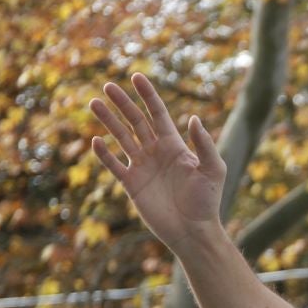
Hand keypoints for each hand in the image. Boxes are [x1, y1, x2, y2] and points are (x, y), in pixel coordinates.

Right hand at [90, 74, 228, 250]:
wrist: (194, 231)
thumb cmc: (207, 201)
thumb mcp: (213, 170)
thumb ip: (204, 145)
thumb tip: (193, 119)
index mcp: (174, 145)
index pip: (157, 114)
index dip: (147, 95)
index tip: (136, 77)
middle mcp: (156, 152)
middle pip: (135, 121)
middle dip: (122, 103)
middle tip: (108, 86)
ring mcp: (142, 167)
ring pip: (121, 138)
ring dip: (108, 121)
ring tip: (94, 103)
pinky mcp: (132, 184)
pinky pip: (114, 165)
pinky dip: (104, 154)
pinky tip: (96, 140)